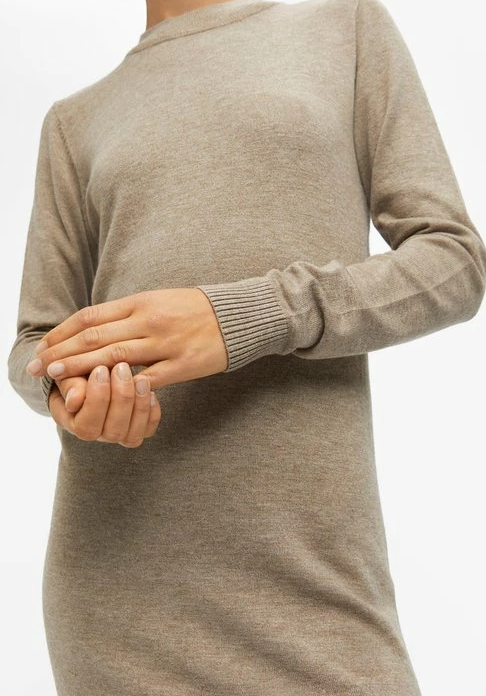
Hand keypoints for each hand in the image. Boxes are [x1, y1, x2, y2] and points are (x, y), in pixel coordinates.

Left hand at [26, 288, 228, 391]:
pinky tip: (105, 395)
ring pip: (115, 358)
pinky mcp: (183, 365)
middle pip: (95, 337)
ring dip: (81, 369)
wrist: (238, 315)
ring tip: (57, 377)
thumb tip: (94, 327)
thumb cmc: (195, 308)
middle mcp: (148, 320)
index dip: (63, 333)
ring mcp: (166, 343)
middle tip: (37, 367)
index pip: (91, 317)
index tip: (43, 346)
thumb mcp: (157, 300)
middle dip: (61, 353)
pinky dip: (126, 387)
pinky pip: (150, 378)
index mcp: (139, 302)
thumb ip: (127, 313)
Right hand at [48, 363, 160, 446]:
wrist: (93, 370)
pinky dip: (152, 413)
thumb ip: (69, 385)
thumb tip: (74, 401)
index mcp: (74, 423)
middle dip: (121, 398)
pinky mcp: (138, 429)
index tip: (101, 369)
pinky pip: (148, 430)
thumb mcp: (67, 373)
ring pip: (132, 435)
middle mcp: (97, 435)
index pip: (86, 425)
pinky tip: (151, 392)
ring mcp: (119, 434)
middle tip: (122, 368)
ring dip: (139, 406)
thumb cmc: (76, 372)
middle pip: (113, 431)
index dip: (96, 398)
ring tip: (141, 378)